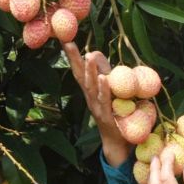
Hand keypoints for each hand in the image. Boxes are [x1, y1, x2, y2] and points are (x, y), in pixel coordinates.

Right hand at [63, 41, 132, 165]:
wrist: (118, 142)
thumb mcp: (110, 91)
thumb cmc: (114, 114)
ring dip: (90, 71)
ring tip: (89, 56)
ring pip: (91, 87)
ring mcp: (96, 107)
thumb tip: (98, 54)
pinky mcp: (106, 116)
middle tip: (69, 43)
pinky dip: (104, 89)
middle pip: (80, 77)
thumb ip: (105, 74)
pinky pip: (105, 100)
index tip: (66, 41)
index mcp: (90, 92)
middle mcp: (90, 98)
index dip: (73, 57)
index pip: (79, 71)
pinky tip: (104, 78)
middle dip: (75, 60)